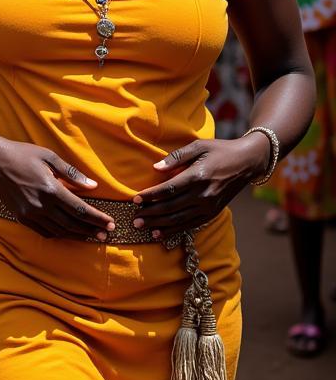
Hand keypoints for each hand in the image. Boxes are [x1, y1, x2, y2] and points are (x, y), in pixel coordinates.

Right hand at [0, 135, 115, 239]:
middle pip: (72, 224)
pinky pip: (45, 232)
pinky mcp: (21, 217)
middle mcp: (41, 205)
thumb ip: (72, 173)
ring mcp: (30, 213)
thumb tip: (93, 186)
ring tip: (91, 235)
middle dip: (91, 230)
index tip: (110, 223)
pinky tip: (68, 233)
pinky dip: (59, 234)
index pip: (80, 209)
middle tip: (106, 234)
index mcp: (50, 188)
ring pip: (60, 231)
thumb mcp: (48, 156)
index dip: (97, 218)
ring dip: (77, 235)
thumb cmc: (22, 154)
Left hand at [133, 134, 269, 239]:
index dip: (151, 195)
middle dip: (150, 214)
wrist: (247, 163)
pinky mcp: (212, 213)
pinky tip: (160, 233)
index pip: (169, 189)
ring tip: (141, 227)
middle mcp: (203, 194)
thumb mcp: (198, 146)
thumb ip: (176, 157)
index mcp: (198, 176)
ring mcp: (209, 206)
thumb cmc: (219, 150)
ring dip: (158, 224)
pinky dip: (174, 230)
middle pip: (171, 207)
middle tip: (133, 219)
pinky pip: (190, 224)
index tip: (135, 199)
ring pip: (179, 219)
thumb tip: (156, 167)